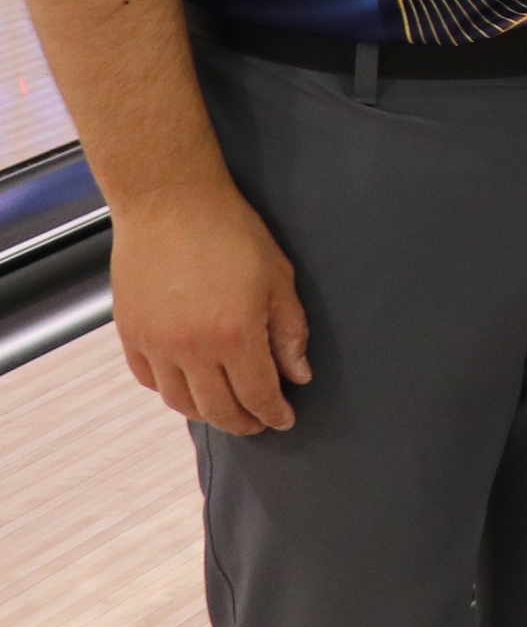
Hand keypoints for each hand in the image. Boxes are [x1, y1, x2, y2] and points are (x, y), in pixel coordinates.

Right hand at [112, 181, 309, 434]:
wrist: (170, 203)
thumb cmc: (232, 233)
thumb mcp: (279, 279)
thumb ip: (289, 332)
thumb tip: (298, 376)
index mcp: (235, 336)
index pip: (257, 395)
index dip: (273, 414)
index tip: (284, 420)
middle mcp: (191, 348)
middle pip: (218, 408)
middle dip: (243, 423)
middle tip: (258, 423)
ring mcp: (155, 343)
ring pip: (179, 401)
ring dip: (206, 412)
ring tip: (225, 408)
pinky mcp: (129, 332)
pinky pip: (148, 378)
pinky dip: (169, 390)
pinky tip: (187, 385)